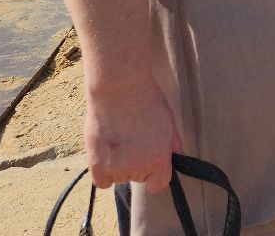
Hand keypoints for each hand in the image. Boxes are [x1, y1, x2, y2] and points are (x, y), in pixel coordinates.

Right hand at [83, 74, 179, 191]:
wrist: (121, 90)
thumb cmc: (147, 102)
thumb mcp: (168, 123)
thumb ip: (173, 146)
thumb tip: (177, 159)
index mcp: (159, 160)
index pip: (159, 184)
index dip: (156, 175)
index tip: (152, 166)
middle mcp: (138, 168)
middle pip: (138, 178)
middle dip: (137, 164)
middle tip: (133, 142)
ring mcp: (116, 168)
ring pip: (120, 178)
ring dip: (118, 166)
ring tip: (118, 142)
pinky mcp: (96, 166)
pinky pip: (102, 181)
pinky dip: (103, 172)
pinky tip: (106, 154)